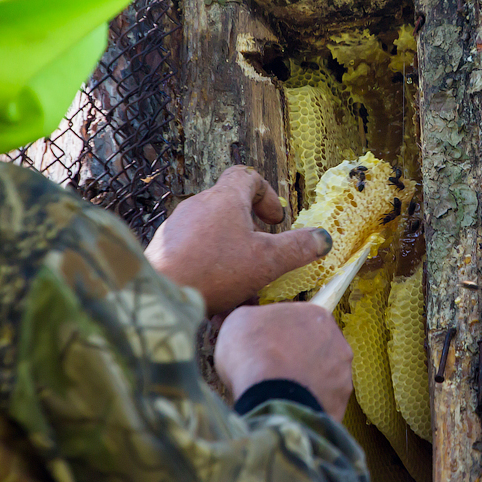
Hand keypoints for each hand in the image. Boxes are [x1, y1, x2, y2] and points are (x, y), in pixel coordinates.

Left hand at [145, 166, 331, 315]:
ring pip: (214, 238)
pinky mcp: (165, 249)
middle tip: (262, 256)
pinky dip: (211, 273)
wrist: (159, 292)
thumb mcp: (267, 261)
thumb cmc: (214, 270)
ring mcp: (178, 227)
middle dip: (251, 234)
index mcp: (224, 199)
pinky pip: (195, 255)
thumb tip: (322, 238)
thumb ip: (298, 248)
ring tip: (243, 291)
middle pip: (230, 209)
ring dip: (232, 259)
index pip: (247, 176)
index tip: (276, 220)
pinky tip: (218, 304)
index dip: (266, 194)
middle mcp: (198, 206)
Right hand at [214, 303, 352, 421]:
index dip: (282, 334)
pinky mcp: (339, 405)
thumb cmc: (253, 351)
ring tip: (280, 392)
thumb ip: (256, 319)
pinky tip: (288, 407)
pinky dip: (307, 406)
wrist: (267, 395)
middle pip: (317, 349)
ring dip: (305, 382)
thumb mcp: (240, 320)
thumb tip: (255, 327)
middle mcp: (338, 343)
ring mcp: (342, 376)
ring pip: (323, 378)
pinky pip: (321, 404)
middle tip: (274, 368)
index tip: (268, 345)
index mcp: (317, 316)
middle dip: (298, 358)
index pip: (302, 322)